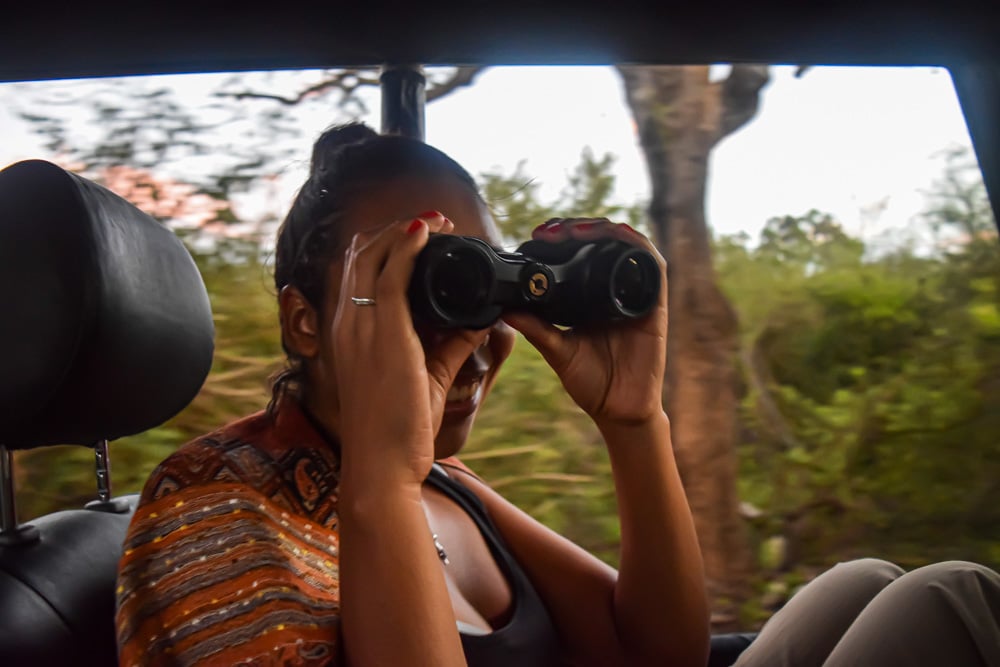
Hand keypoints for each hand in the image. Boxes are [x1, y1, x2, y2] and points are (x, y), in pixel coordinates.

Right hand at [332, 213, 489, 484]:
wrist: (382, 466)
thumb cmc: (397, 429)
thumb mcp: (426, 377)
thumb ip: (449, 345)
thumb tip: (479, 320)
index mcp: (350, 332)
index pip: (357, 270)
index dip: (385, 244)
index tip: (421, 234)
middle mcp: (347, 323)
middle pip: (360, 253)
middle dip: (396, 229)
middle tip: (434, 222)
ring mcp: (361, 326)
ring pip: (373, 255)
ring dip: (405, 230)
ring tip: (437, 221)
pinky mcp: (384, 333)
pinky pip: (391, 275)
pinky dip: (407, 246)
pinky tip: (426, 231)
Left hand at [502, 218, 667, 426]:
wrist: (619, 411)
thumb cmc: (591, 383)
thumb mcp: (557, 351)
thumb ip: (536, 330)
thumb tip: (506, 309)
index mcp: (591, 297)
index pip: (583, 254)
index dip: (564, 237)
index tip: (539, 234)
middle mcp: (615, 291)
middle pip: (605, 243)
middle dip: (580, 228)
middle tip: (553, 230)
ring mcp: (635, 296)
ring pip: (628, 246)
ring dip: (605, 229)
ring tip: (578, 229)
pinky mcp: (654, 306)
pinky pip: (654, 267)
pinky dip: (638, 245)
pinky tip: (619, 236)